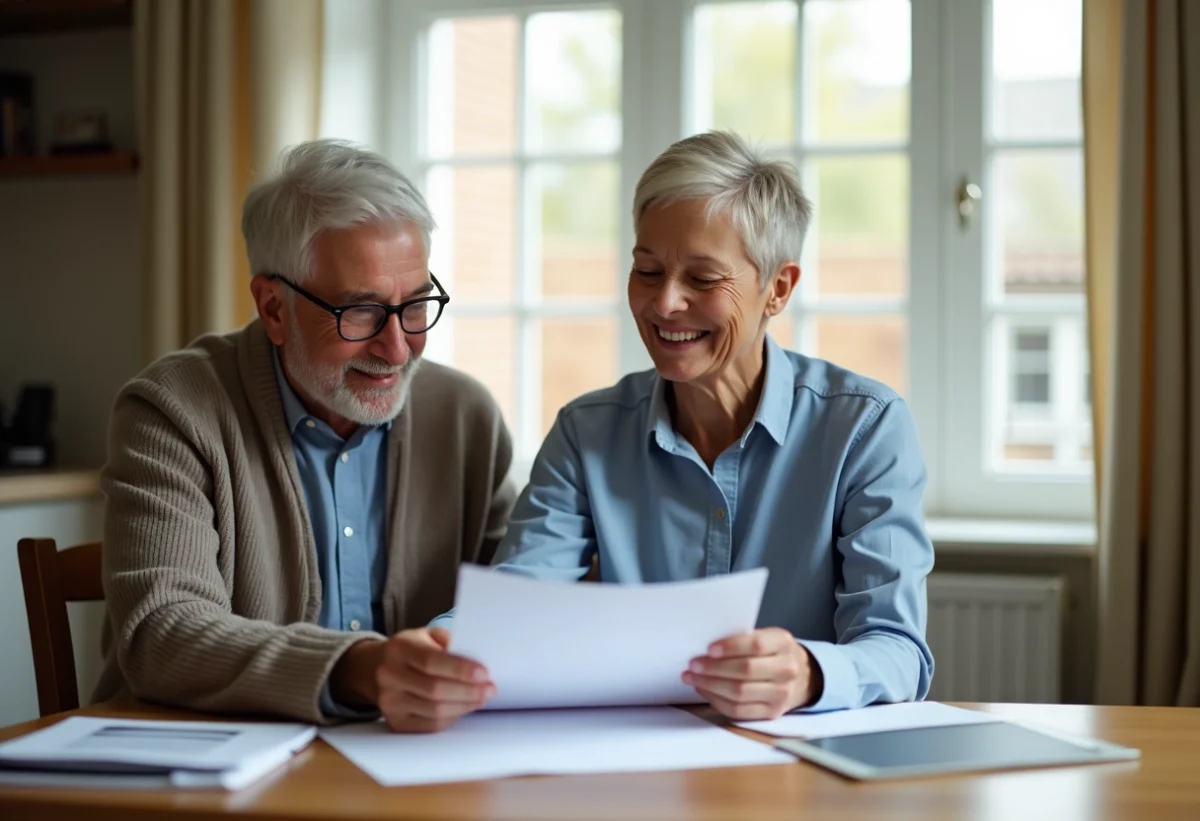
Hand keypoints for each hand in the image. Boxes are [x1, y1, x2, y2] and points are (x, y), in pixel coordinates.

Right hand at [373, 627, 494, 731]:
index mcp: (399, 648)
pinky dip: (453, 717)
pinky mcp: (396, 722)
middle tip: (490, 689)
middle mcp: (389, 675)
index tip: (484, 673)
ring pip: (434, 711)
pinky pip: (430, 725)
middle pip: (434, 689)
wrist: (379, 668)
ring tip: (482, 698)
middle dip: (468, 691)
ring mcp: (390, 702)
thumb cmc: (414, 650)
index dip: (460, 669)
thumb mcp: (429, 636)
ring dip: (464, 706)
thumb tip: (478, 658)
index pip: (431, 661)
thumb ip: (450, 643)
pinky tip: (464, 708)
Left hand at [681, 627, 821, 720]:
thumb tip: (707, 648)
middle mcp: (787, 670)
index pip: (757, 645)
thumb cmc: (774, 653)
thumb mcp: (768, 637)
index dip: (731, 647)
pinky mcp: (771, 713)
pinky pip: (739, 710)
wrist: (802, 678)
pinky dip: (717, 700)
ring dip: (710, 685)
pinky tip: (705, 690)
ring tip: (692, 677)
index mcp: (784, 644)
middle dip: (714, 668)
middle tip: (693, 664)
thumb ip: (744, 639)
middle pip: (746, 671)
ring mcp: (781, 694)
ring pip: (739, 693)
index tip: (710, 649)